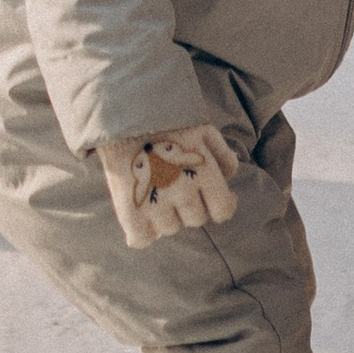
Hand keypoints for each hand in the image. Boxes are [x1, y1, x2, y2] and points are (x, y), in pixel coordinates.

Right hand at [96, 121, 240, 250]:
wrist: (124, 113)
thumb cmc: (167, 121)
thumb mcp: (205, 130)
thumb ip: (224, 157)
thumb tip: (229, 181)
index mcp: (205, 173)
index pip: (223, 211)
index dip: (219, 206)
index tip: (210, 199)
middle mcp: (183, 192)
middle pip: (196, 220)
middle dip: (191, 206)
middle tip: (177, 188)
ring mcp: (156, 204)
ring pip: (170, 229)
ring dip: (167, 216)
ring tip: (156, 195)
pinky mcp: (130, 210)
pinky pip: (141, 239)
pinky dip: (142, 233)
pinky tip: (140, 218)